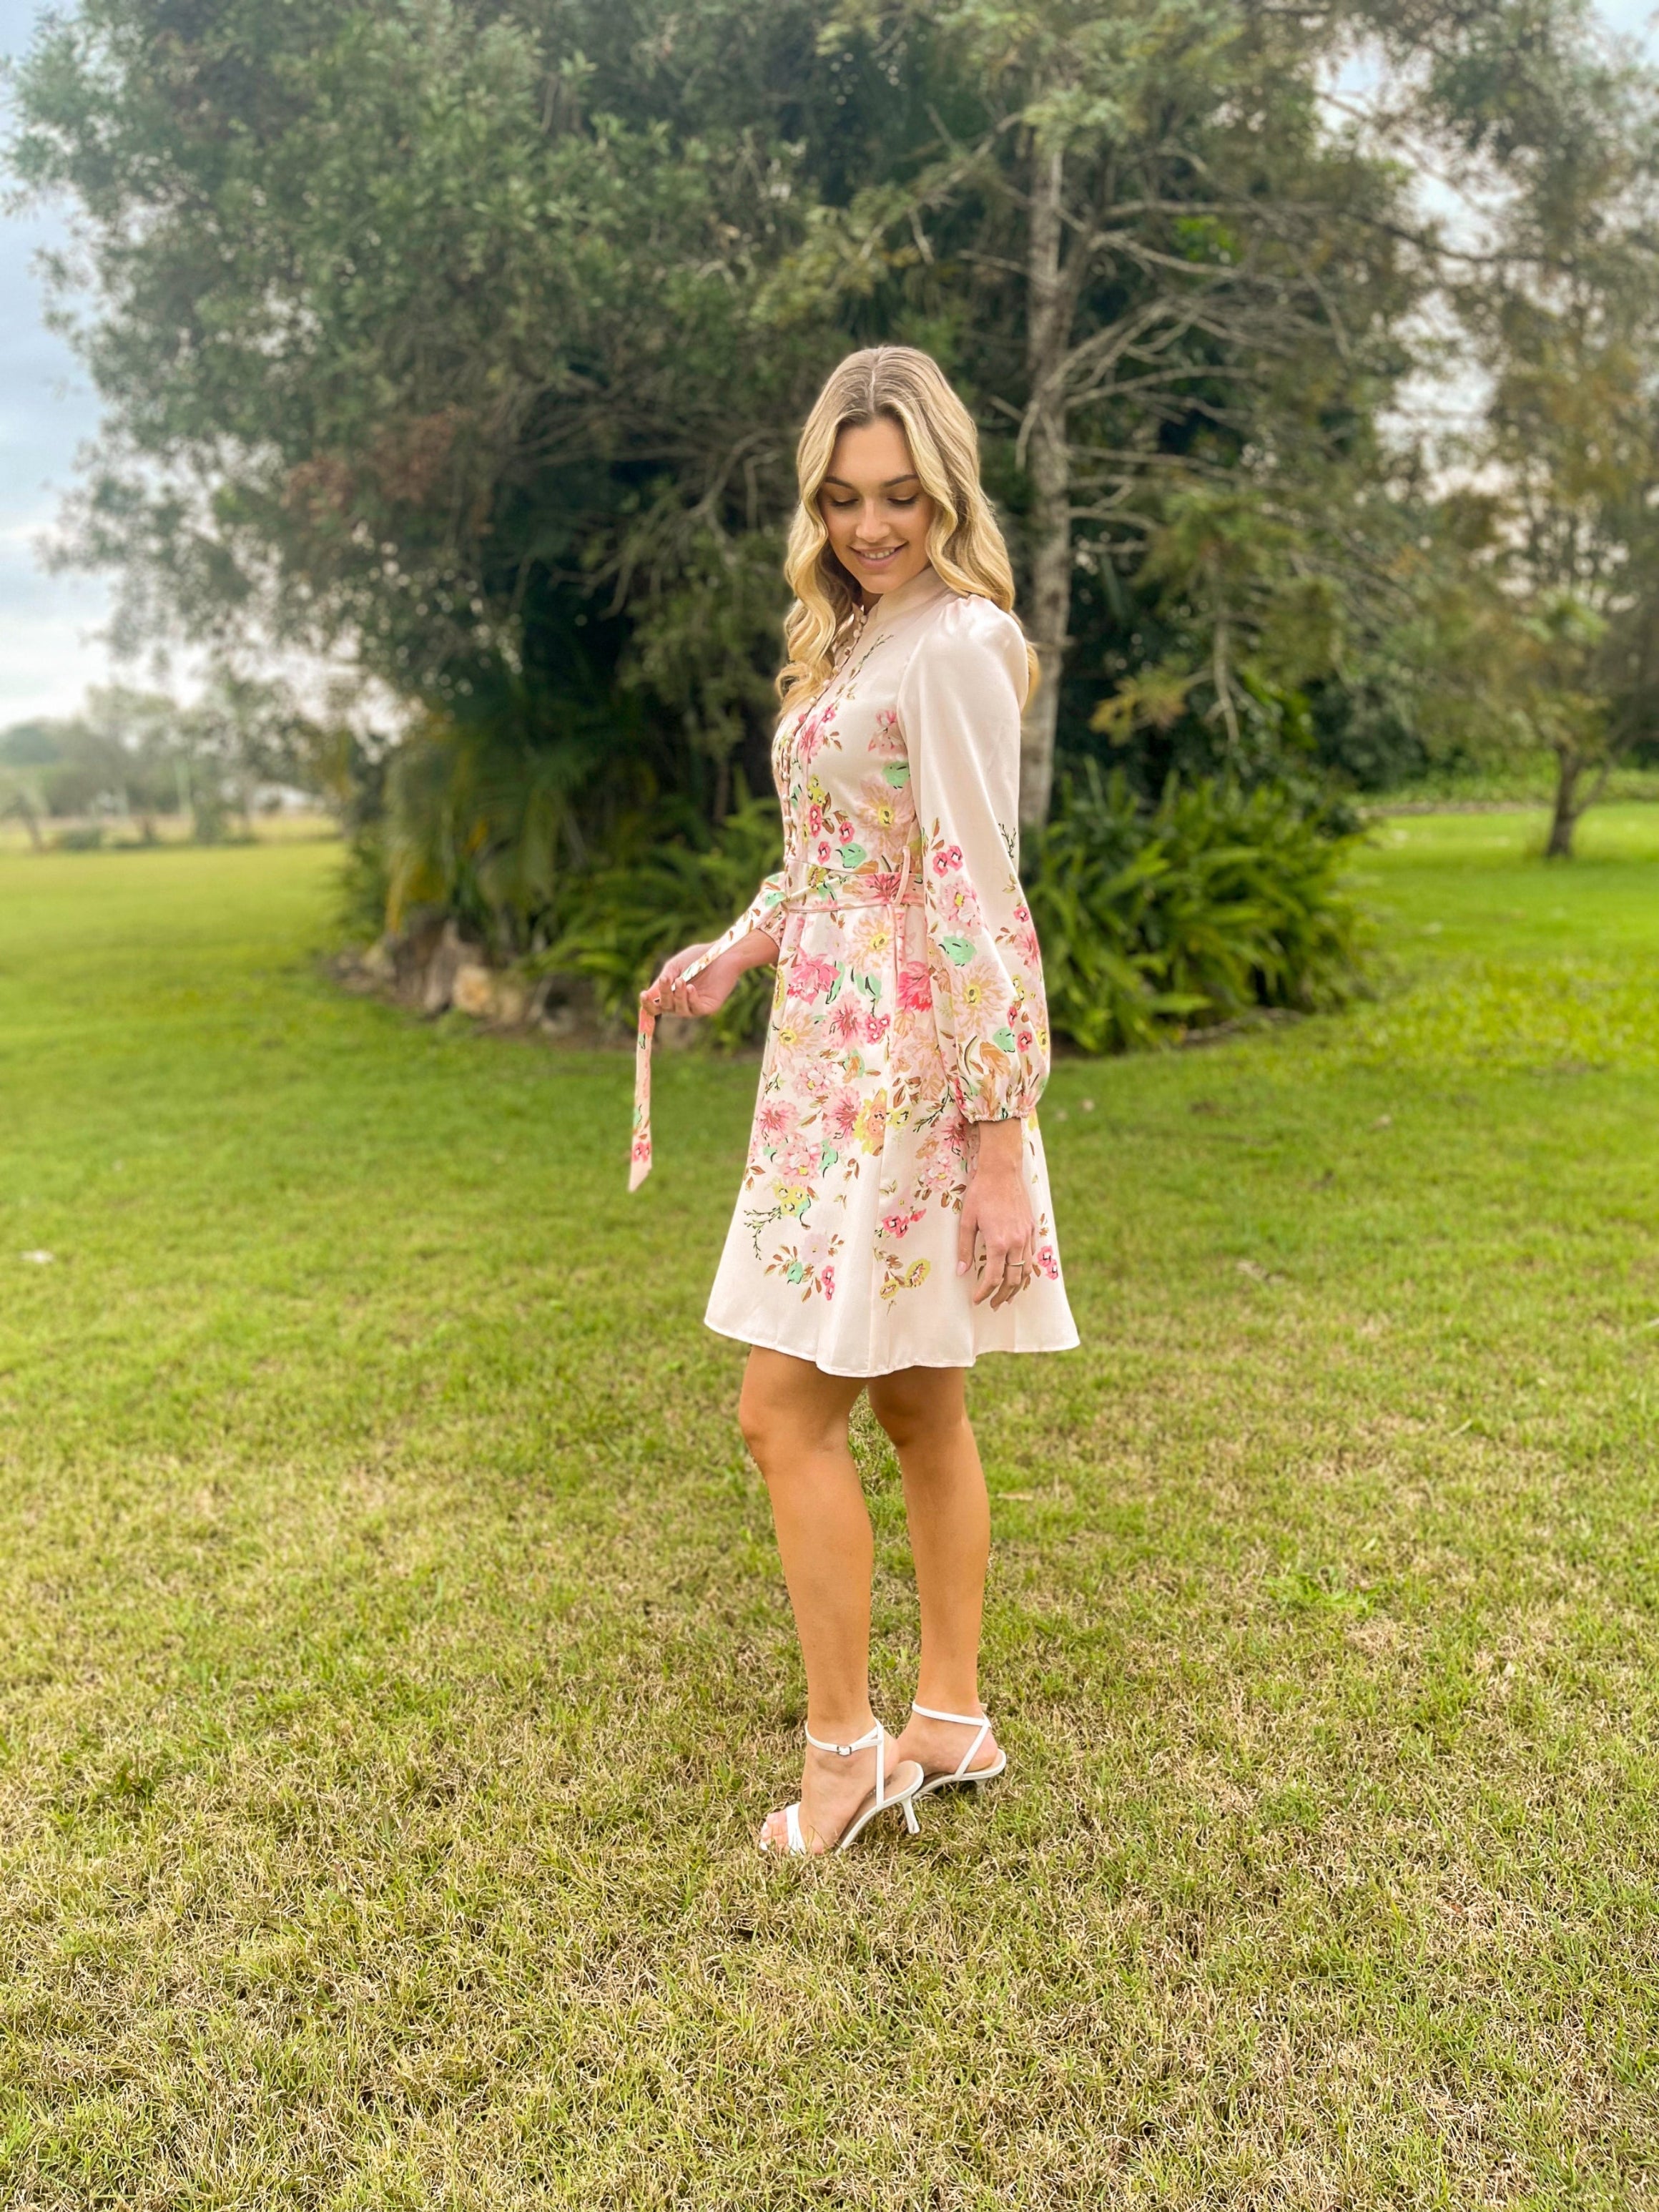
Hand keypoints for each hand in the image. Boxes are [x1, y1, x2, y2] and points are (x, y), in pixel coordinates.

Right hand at [643, 940, 742, 1018]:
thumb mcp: (675, 966)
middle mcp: (681, 1003)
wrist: (722, 953)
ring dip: (678, 996)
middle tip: (667, 979)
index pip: (655, 1006)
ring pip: (680, 1010)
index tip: (643, 995)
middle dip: (664, 994)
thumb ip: (663, 980)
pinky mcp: (708, 1007)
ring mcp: (694, 1006)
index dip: (647, 1004)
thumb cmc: (698, 958)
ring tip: (681, 980)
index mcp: (670, 994)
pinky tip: (691, 988)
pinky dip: (691, 999)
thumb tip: (648, 995)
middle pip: (665, 1008)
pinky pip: (696, 1009)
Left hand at [956, 1120, 1033, 1307]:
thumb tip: (961, 1272)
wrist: (1002, 1171)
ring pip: (1026, 1271)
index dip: (984, 1292)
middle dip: (1002, 1296)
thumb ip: (964, 1248)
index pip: (992, 1278)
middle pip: (1013, 1280)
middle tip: (993, 1305)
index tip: (976, 1300)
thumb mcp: (967, 1220)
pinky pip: (1031, 1257)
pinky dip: (1026, 1271)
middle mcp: (1015, 1243)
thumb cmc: (981, 1193)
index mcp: (998, 1242)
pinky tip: (1018, 1275)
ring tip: (1007, 1297)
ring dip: (1016, 1287)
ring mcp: (1026, 1236)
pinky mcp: (1031, 1229)